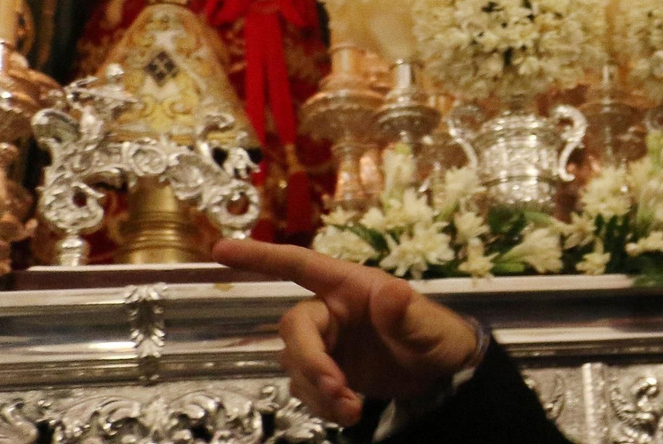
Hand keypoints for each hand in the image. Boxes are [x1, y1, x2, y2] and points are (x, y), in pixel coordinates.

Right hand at [214, 238, 479, 425]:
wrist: (443, 373)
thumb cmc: (437, 334)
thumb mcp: (427, 325)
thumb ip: (406, 312)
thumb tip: (390, 292)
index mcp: (349, 286)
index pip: (299, 264)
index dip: (261, 256)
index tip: (219, 249)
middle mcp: (330, 311)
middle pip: (293, 328)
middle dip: (310, 362)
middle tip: (339, 390)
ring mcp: (326, 343)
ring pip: (296, 365)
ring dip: (317, 391)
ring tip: (353, 410)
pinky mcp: (327, 372)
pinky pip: (305, 388)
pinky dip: (320, 404)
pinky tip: (349, 412)